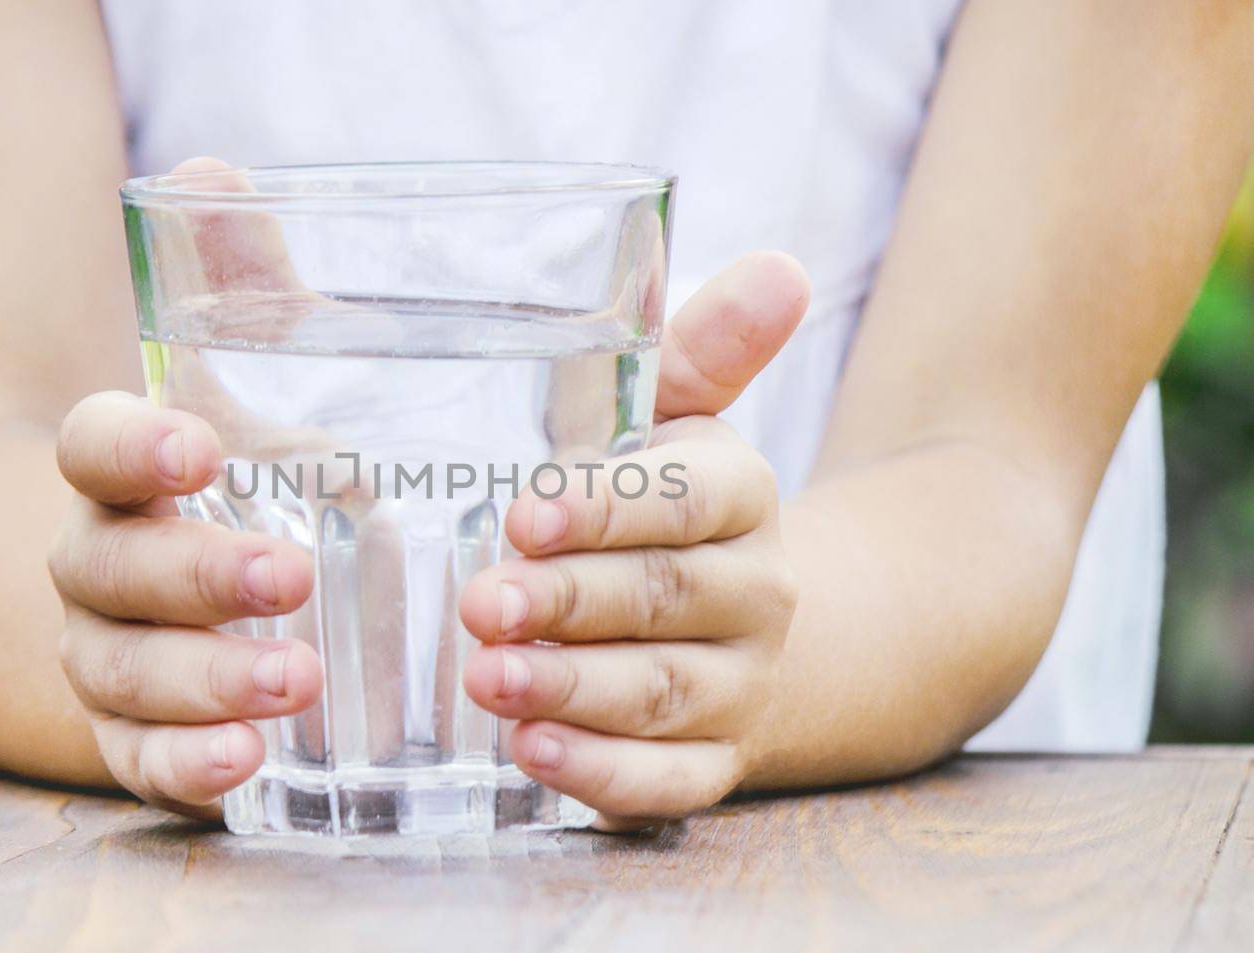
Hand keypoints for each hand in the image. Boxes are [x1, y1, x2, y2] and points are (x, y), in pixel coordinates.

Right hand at [47, 157, 335, 817]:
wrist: (144, 597)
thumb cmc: (218, 477)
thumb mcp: (238, 385)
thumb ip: (238, 289)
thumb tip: (214, 174)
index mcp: (119, 471)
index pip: (91, 445)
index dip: (130, 445)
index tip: (196, 444)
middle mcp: (94, 564)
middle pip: (109, 568)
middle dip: (193, 572)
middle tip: (285, 575)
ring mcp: (104, 656)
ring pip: (124, 672)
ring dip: (203, 678)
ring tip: (290, 682)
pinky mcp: (133, 735)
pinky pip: (141, 759)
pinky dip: (186, 765)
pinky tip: (247, 765)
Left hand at [459, 251, 810, 830]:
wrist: (741, 624)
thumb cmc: (667, 505)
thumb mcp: (677, 417)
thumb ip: (704, 347)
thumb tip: (780, 270)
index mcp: (741, 495)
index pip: (693, 498)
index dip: (610, 508)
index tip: (523, 511)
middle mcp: (756, 593)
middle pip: (666, 598)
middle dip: (570, 603)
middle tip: (481, 602)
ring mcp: (739, 685)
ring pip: (662, 693)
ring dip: (571, 688)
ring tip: (487, 679)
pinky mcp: (713, 762)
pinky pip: (670, 783)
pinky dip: (602, 773)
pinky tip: (531, 750)